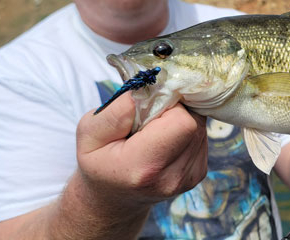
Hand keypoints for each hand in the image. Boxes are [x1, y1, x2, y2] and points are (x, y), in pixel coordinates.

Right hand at [76, 93, 207, 206]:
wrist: (112, 199)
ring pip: (200, 127)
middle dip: (175, 109)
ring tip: (154, 131)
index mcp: (143, 168)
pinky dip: (184, 131)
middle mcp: (172, 177)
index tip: (148, 106)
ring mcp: (189, 178)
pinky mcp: (198, 173)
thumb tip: (149, 91)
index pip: (181, 122)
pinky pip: (200, 136)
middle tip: (150, 117)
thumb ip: (117, 111)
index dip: (168, 104)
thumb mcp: (89, 133)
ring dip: (180, 120)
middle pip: (194, 122)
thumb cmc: (99, 161)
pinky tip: (164, 140)